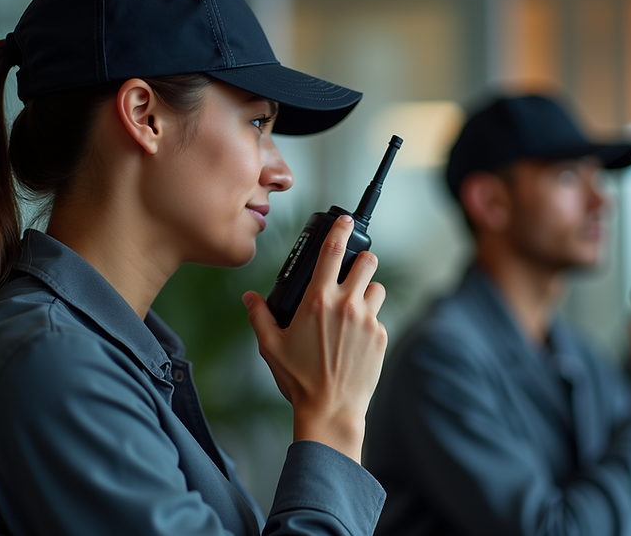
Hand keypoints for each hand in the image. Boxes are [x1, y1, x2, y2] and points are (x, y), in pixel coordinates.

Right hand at [242, 215, 387, 461]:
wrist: (330, 410)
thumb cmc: (299, 379)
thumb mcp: (271, 346)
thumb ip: (259, 316)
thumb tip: (250, 298)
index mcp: (318, 301)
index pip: (334, 251)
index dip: (341, 230)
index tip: (344, 221)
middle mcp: (347, 305)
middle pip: (368, 262)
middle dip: (362, 259)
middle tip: (353, 268)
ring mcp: (368, 320)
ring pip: (377, 287)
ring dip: (368, 291)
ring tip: (353, 307)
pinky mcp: (381, 337)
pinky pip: (379, 317)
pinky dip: (369, 320)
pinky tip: (354, 338)